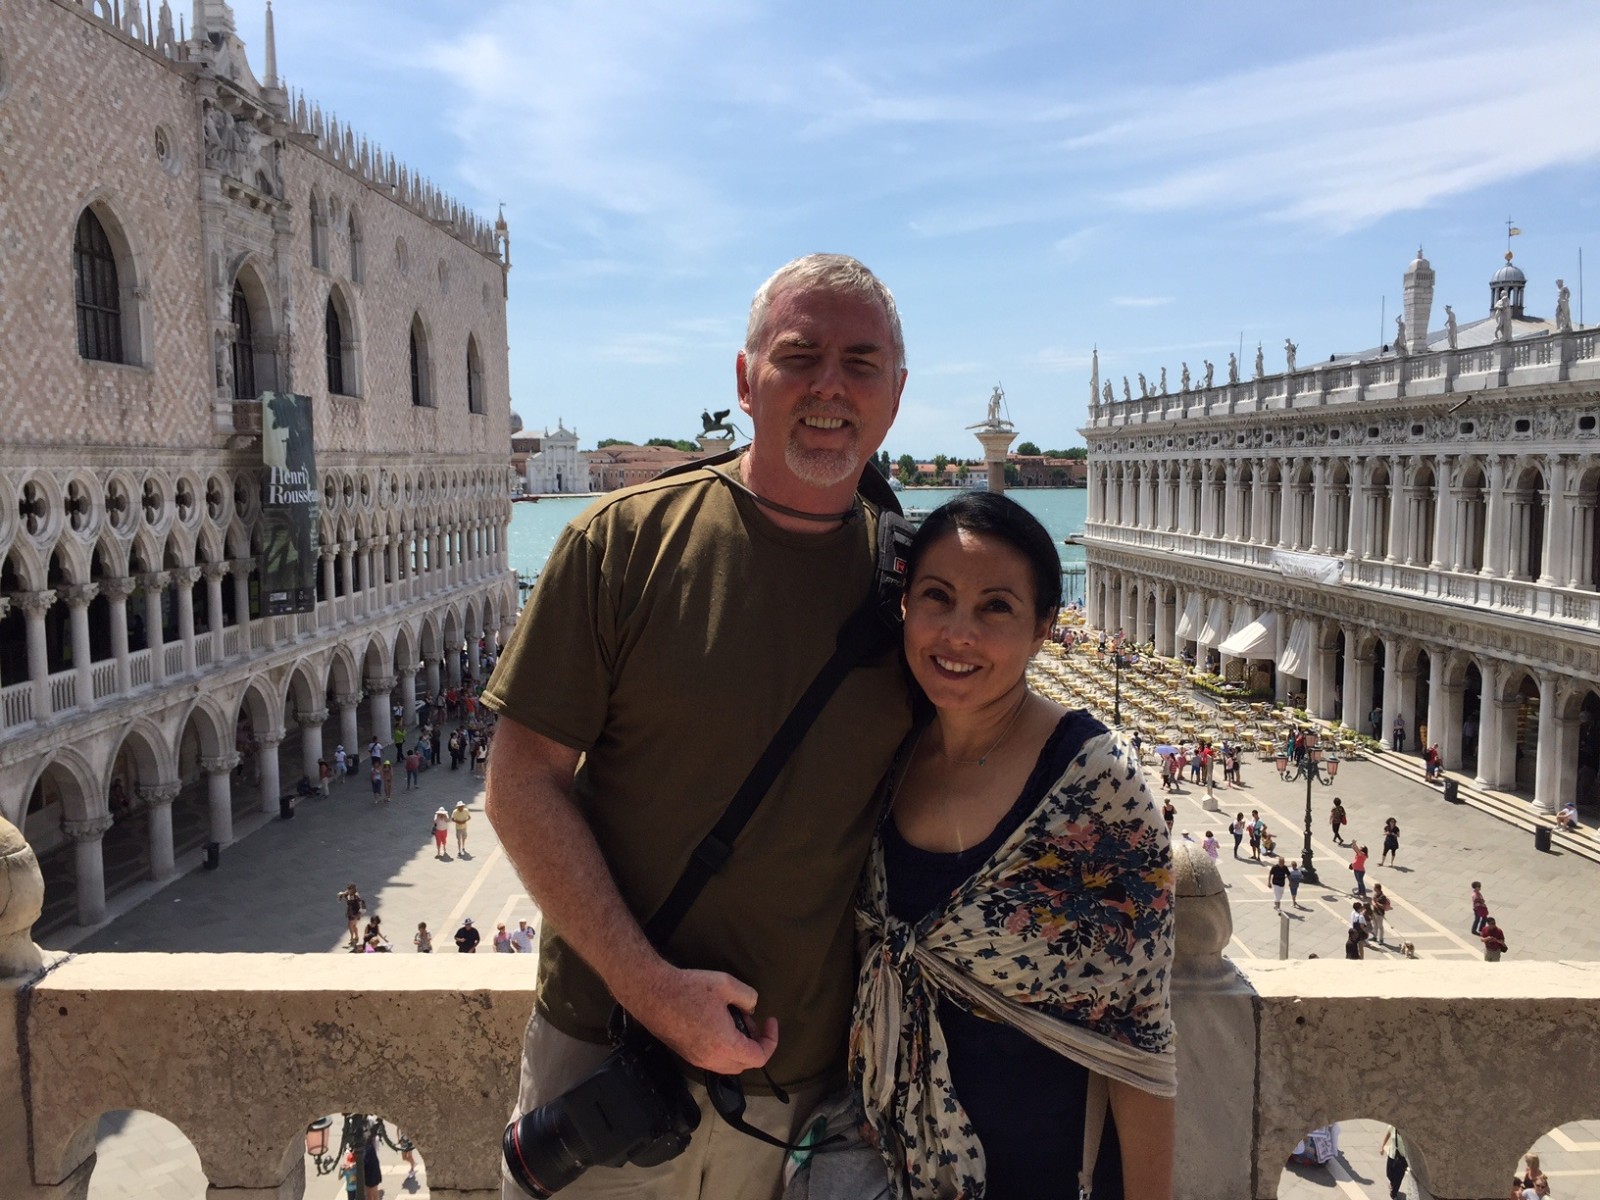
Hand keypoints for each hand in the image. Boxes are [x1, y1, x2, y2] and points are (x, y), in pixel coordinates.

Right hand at [618, 965, 778, 1074]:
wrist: (652, 993)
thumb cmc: (689, 988)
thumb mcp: (726, 984)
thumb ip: (748, 997)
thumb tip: (751, 1008)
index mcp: (725, 1044)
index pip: (759, 1057)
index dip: (770, 1040)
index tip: (770, 1021)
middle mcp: (712, 1059)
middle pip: (745, 1064)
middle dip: (755, 1044)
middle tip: (750, 1019)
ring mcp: (697, 1060)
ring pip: (729, 1065)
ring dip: (739, 1048)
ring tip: (734, 1021)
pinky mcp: (687, 1055)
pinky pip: (714, 1061)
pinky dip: (724, 1049)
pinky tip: (717, 1025)